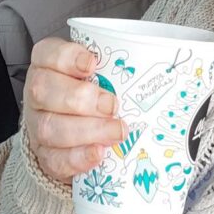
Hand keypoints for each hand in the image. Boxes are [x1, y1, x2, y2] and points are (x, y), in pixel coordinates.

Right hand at [24, 38, 127, 184]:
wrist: (77, 136)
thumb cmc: (94, 97)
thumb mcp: (104, 75)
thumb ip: (121, 70)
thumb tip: (176, 72)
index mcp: (48, 66)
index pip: (47, 54)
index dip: (67, 57)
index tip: (92, 64)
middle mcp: (39, 94)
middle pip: (44, 90)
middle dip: (81, 98)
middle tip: (113, 105)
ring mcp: (37, 126)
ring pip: (49, 127)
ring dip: (87, 130)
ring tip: (116, 132)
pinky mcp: (45, 156)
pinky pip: (55, 159)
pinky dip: (78, 158)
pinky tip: (99, 154)